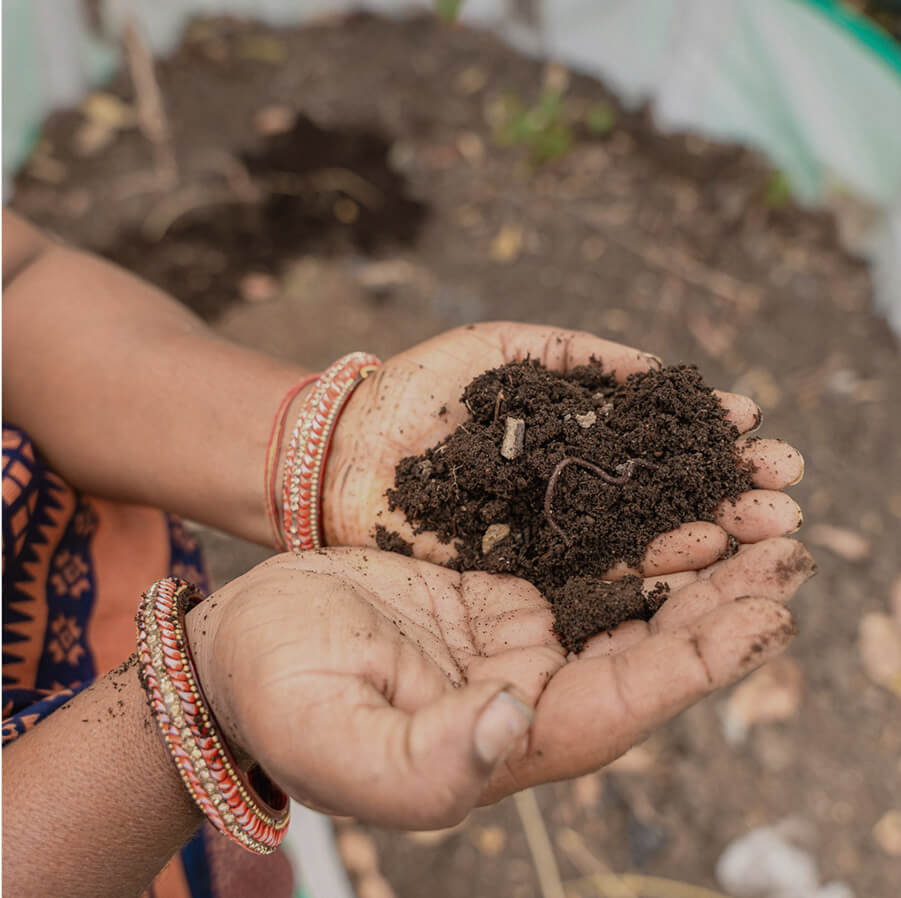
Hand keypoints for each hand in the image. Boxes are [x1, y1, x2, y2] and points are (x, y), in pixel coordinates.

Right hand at [186, 537, 812, 827]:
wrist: (242, 647)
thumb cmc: (280, 698)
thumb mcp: (342, 740)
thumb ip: (431, 756)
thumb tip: (518, 721)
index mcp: (507, 741)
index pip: (626, 703)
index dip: (699, 661)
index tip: (768, 615)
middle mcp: (528, 693)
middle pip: (644, 647)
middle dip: (718, 600)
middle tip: (785, 545)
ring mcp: (513, 637)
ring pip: (619, 598)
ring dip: (683, 558)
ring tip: (747, 512)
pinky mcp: (492, 590)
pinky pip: (572, 556)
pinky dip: (620, 530)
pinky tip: (660, 495)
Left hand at [323, 322, 803, 577]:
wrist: (345, 448)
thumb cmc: (419, 389)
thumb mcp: (506, 348)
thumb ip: (578, 358)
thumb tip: (658, 370)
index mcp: (569, 437)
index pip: (652, 440)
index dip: (702, 435)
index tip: (755, 428)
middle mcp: (569, 490)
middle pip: (659, 491)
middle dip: (724, 488)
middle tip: (787, 485)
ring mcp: (548, 534)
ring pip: (636, 537)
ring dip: (705, 531)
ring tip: (767, 524)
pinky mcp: (519, 574)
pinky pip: (586, 573)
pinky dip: (643, 567)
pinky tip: (697, 557)